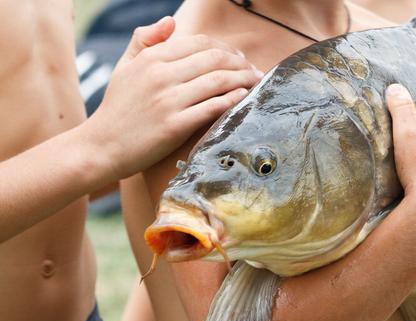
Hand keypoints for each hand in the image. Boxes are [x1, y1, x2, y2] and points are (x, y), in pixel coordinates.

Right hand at [89, 16, 262, 179]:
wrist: (102, 146)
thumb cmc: (117, 108)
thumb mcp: (124, 67)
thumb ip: (145, 40)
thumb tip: (170, 21)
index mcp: (151, 58)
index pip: (199, 43)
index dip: (225, 48)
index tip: (238, 57)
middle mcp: (161, 76)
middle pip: (214, 59)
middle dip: (240, 63)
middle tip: (253, 70)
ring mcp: (168, 101)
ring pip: (218, 81)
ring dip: (243, 79)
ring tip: (255, 82)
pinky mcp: (175, 126)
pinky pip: (212, 107)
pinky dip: (232, 99)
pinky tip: (243, 98)